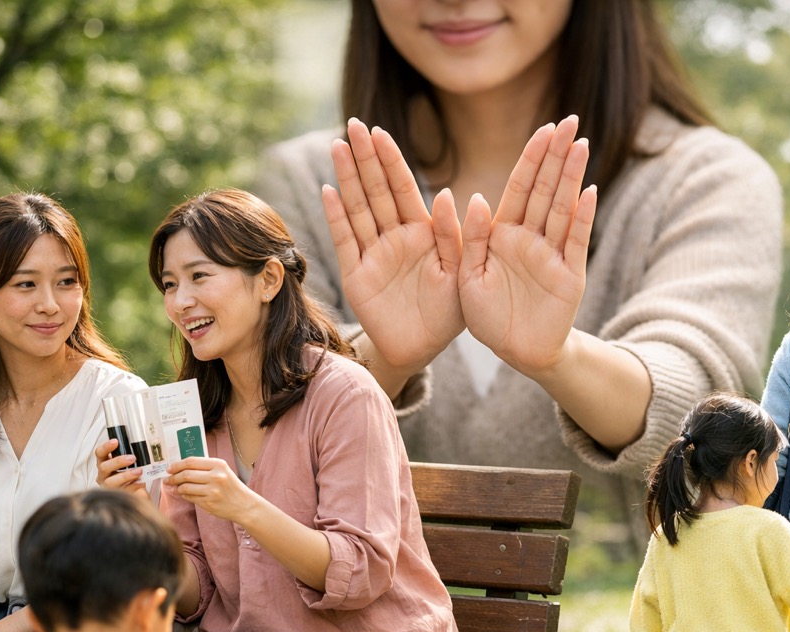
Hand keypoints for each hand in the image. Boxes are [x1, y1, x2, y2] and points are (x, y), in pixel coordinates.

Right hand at [94, 438, 144, 495]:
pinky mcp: (115, 496)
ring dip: (125, 475)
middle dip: (118, 461)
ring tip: (138, 471)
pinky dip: (132, 486)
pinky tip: (140, 482)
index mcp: (104, 463)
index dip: (106, 447)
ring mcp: (107, 487)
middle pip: (104, 467)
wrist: (136, 493)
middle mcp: (103, 475)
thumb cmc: (130, 475)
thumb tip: (142, 447)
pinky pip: (122, 492)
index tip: (116, 441)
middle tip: (132, 458)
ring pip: (110, 482)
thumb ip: (130, 456)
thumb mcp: (129, 464)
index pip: (100, 453)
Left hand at [165, 457, 255, 523]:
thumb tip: (179, 469)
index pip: (191, 461)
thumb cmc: (231, 487)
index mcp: (219, 465)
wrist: (244, 504)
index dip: (177, 465)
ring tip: (174, 488)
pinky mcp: (209, 503)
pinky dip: (183, 495)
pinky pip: (190, 497)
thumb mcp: (222, 471)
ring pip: (185, 487)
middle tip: (168, 479)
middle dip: (173, 477)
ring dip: (177, 487)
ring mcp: (212, 490)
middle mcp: (216, 476)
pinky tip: (183, 494)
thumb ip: (204, 468)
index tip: (169, 469)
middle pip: (186, 474)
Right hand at [323, 118, 464, 374]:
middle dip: (365, 158)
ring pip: (358, 209)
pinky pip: (345, 242)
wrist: (422, 349)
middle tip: (353, 123)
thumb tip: (448, 193)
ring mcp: (373, 254)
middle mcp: (395, 237)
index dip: (391, 160)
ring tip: (337, 147)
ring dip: (347, 179)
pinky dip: (337, 218)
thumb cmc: (448, 311)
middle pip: (377, 190)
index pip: (404, 187)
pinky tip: (329, 191)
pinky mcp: (357, 275)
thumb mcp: (461, 271)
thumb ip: (455, 235)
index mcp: (423, 232)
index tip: (379, 131)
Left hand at [458, 115, 596, 375]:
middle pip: (545, 188)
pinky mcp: (569, 276)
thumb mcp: (467, 276)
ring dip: (572, 177)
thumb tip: (477, 197)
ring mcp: (552, 255)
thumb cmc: (488, 315)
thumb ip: (470, 238)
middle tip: (572, 119)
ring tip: (581, 145)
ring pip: (562, 208)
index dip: (532, 157)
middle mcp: (530, 238)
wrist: (515, 352)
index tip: (545, 128)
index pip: (520, 186)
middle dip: (557, 155)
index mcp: (502, 233)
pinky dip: (582, 218)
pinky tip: (588, 191)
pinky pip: (576, 242)